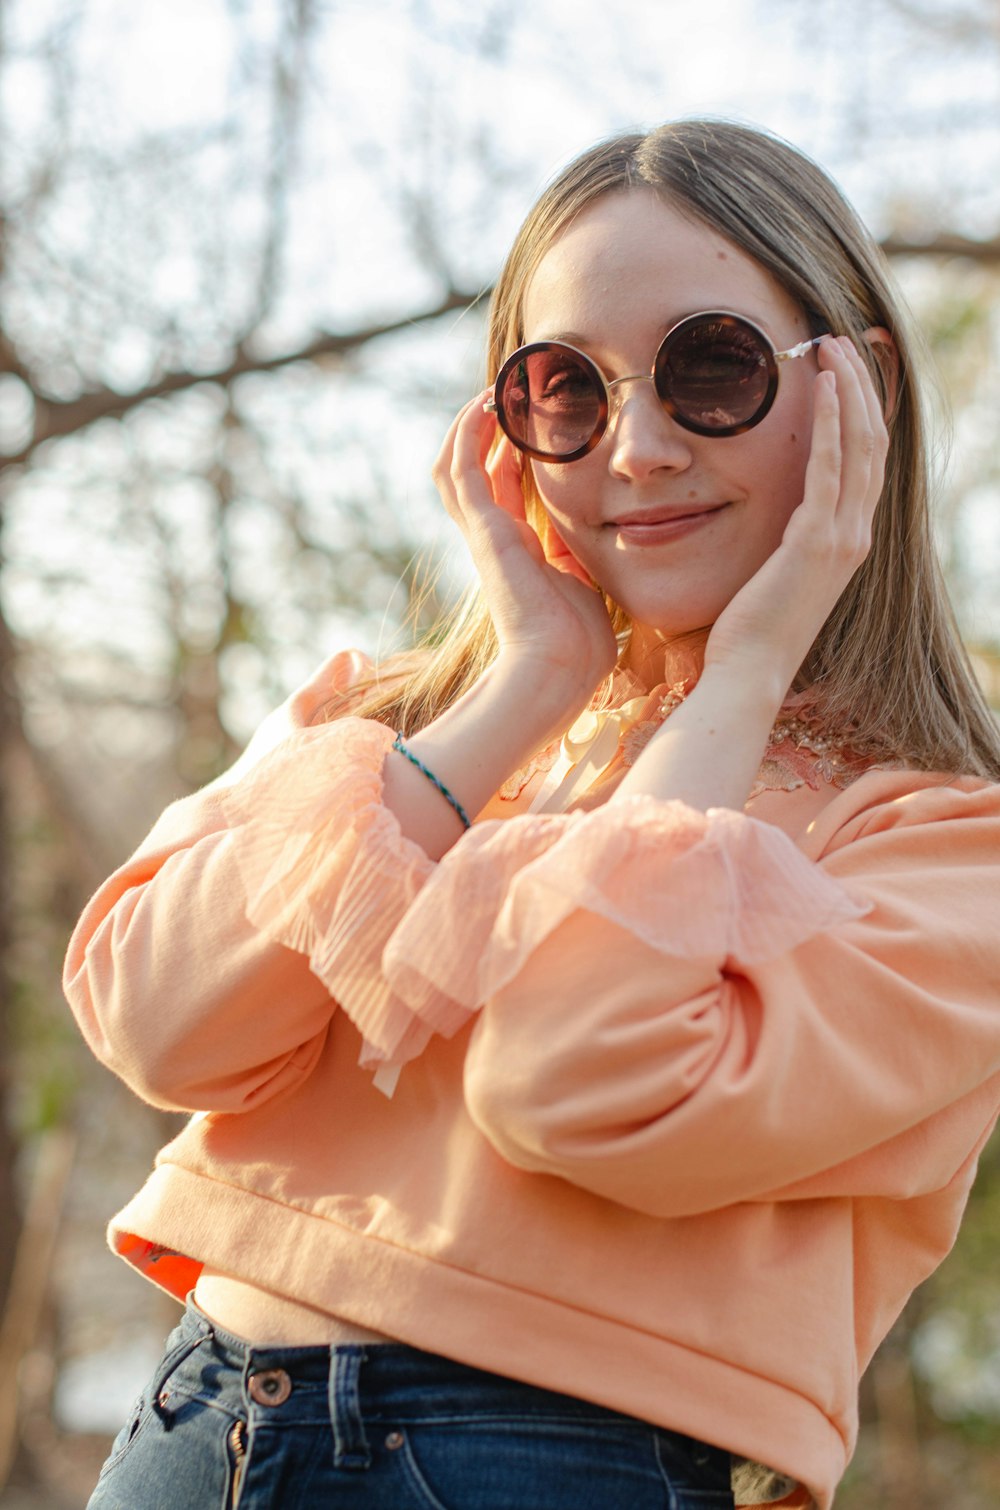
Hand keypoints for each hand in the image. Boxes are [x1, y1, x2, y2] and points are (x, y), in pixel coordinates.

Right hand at [432, 393, 617, 719]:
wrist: (559, 666)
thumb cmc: (579, 642)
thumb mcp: (585, 583)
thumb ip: (578, 555)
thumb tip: (594, 532)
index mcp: (517, 551)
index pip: (503, 490)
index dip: (508, 453)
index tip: (525, 421)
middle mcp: (494, 538)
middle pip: (470, 473)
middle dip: (481, 433)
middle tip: (503, 396)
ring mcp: (483, 533)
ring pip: (455, 467)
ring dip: (467, 427)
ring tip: (491, 392)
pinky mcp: (483, 530)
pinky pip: (462, 470)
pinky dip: (468, 434)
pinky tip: (485, 406)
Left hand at [702, 335, 888, 698]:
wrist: (749, 672)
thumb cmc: (750, 630)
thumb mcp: (776, 573)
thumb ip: (787, 539)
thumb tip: (775, 515)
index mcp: (848, 541)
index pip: (867, 462)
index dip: (864, 412)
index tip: (850, 371)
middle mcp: (856, 535)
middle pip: (873, 443)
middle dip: (862, 388)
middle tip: (842, 343)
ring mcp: (843, 538)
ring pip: (860, 446)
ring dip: (849, 391)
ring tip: (833, 346)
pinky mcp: (816, 541)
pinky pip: (828, 468)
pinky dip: (830, 422)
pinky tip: (823, 386)